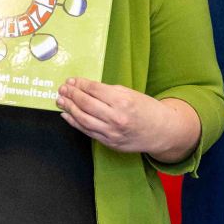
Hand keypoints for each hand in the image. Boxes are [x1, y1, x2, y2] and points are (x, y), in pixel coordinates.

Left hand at [57, 80, 199, 161]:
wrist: (162, 131)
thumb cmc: (146, 109)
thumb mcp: (130, 94)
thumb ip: (108, 91)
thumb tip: (84, 87)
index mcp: (123, 101)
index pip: (94, 90)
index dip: (80, 84)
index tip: (71, 80)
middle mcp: (116, 118)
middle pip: (86, 104)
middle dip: (72, 95)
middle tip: (62, 89)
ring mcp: (112, 133)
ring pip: (83, 120)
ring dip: (69, 109)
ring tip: (61, 101)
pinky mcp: (110, 143)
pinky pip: (88, 132)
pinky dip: (75, 123)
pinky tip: (67, 115)